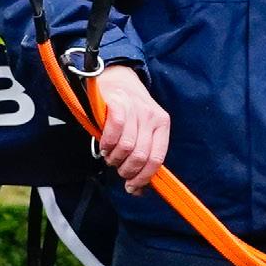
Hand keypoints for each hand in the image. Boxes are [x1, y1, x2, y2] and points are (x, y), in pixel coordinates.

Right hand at [92, 64, 169, 192]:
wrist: (113, 75)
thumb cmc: (125, 108)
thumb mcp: (139, 128)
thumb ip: (141, 154)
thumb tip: (137, 189)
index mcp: (162, 124)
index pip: (157, 159)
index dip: (144, 178)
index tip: (132, 187)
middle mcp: (152, 116)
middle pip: (141, 156)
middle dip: (126, 170)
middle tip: (117, 167)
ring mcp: (135, 108)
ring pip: (127, 147)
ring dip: (114, 158)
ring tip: (109, 155)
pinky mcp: (118, 102)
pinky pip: (115, 131)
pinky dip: (107, 143)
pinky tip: (104, 145)